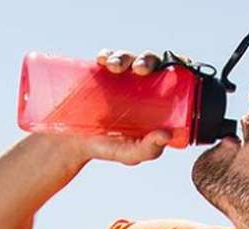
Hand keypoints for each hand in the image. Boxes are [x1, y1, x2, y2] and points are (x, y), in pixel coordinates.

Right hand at [69, 48, 176, 165]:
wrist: (72, 143)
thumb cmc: (108, 148)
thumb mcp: (129, 153)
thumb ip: (148, 149)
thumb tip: (167, 135)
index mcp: (155, 100)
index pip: (170, 76)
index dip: (176, 65)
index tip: (172, 68)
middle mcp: (139, 84)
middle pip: (149, 62)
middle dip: (147, 59)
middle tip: (140, 69)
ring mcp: (118, 77)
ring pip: (127, 58)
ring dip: (123, 57)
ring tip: (114, 67)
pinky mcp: (99, 72)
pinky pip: (106, 57)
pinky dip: (106, 55)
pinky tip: (103, 60)